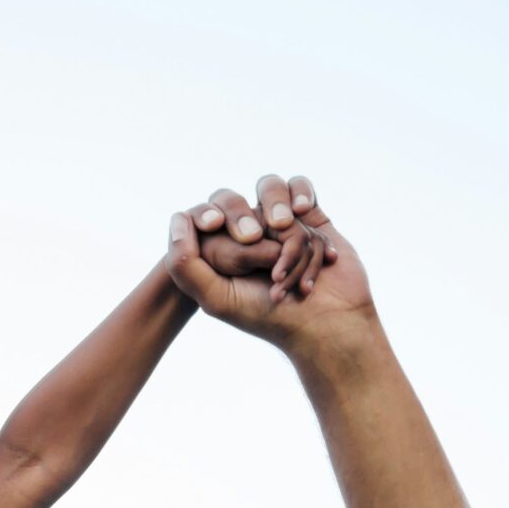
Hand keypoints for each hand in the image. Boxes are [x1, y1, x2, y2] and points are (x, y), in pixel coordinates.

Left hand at [168, 174, 375, 354]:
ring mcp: (277, 223)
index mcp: (216, 251)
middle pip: (231, 199)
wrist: (328, 322)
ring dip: (276, 214)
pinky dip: (301, 196)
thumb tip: (179, 217)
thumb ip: (185, 264)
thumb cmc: (271, 317)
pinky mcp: (309, 216)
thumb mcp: (216, 298)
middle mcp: (244, 234)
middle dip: (242, 218)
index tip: (212, 225)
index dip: (205, 215)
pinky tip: (304, 212)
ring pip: (269, 191)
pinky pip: (299, 185)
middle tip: (255, 240)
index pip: (201, 215)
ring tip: (287, 235)